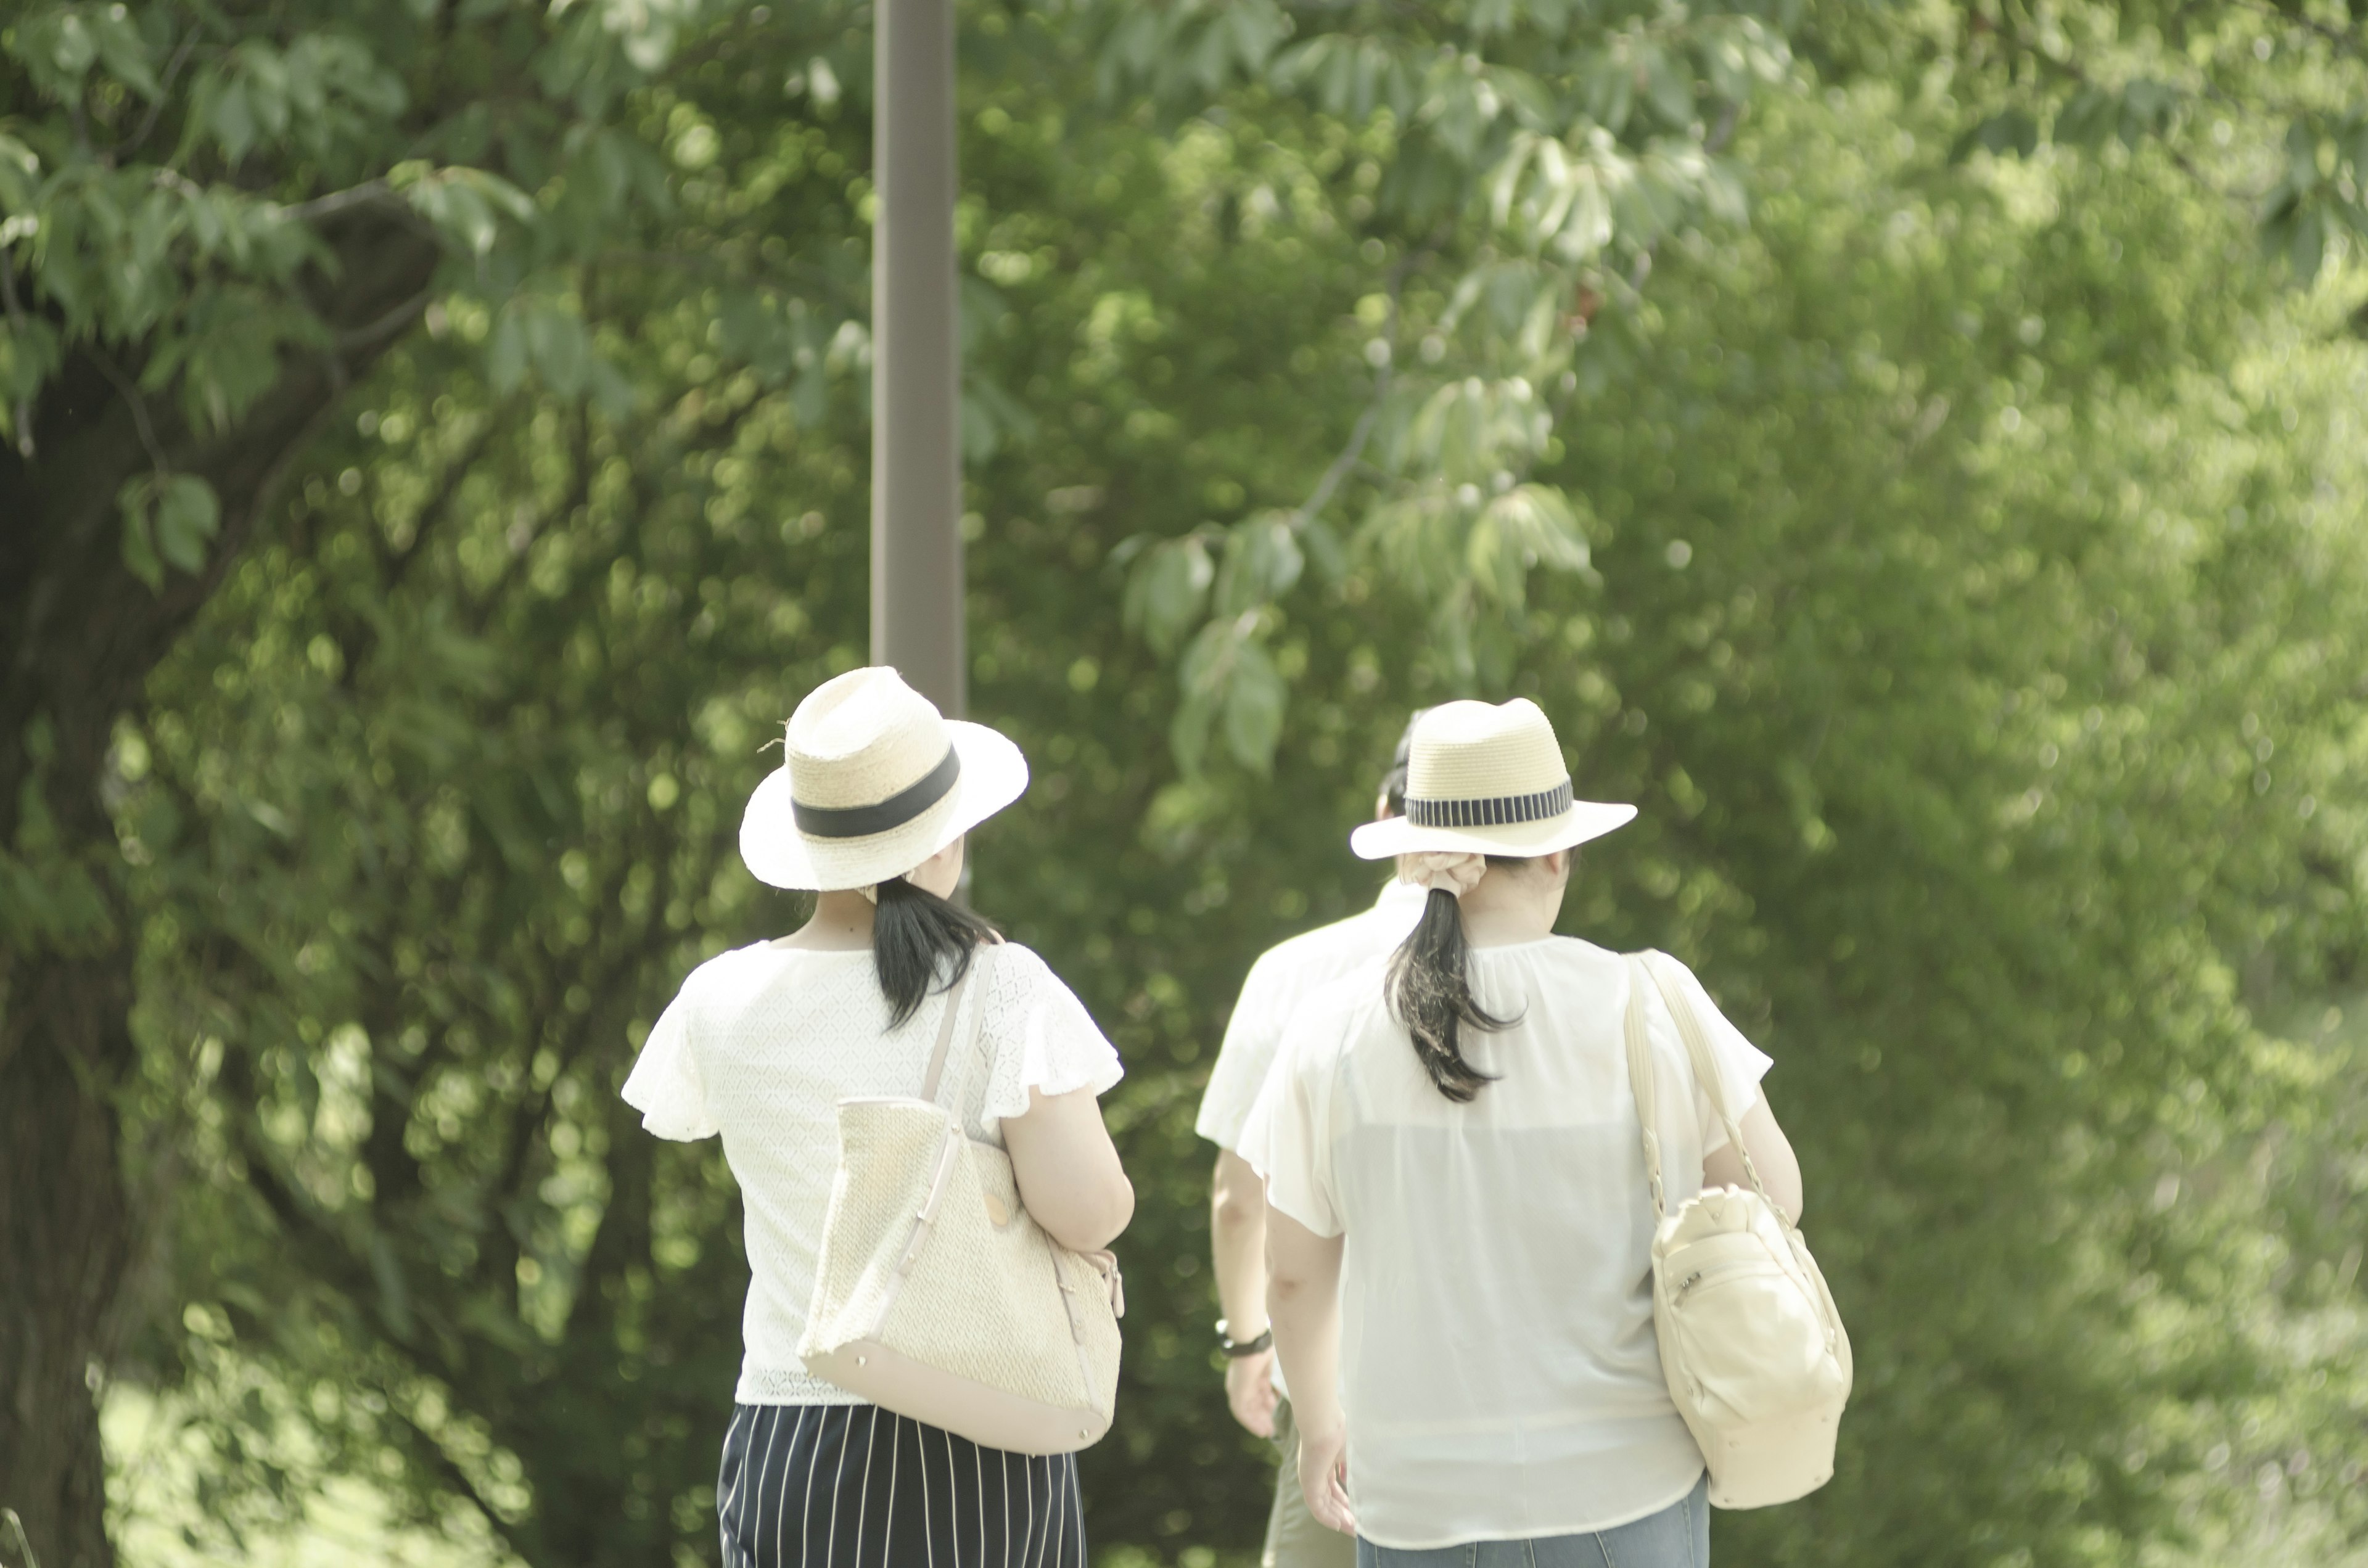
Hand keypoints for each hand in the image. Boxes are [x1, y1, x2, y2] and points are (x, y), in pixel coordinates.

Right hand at [1224, 1348, 1278, 1437]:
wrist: (1254, 1343)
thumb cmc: (1246, 1368)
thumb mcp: (1241, 1391)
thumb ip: (1242, 1407)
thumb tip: (1248, 1421)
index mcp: (1236, 1391)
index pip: (1242, 1413)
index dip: (1252, 1424)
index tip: (1263, 1434)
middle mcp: (1243, 1386)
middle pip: (1252, 1407)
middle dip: (1261, 1419)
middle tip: (1271, 1430)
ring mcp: (1254, 1378)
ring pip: (1260, 1398)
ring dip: (1266, 1409)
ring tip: (1274, 1416)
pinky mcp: (1263, 1371)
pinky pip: (1266, 1388)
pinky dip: (1270, 1396)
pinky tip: (1276, 1400)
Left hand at [1295, 1415, 1355, 1535]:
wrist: (1324, 1424)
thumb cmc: (1340, 1431)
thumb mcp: (1349, 1451)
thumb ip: (1350, 1467)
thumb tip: (1352, 1481)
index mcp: (1324, 1463)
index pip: (1333, 1487)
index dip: (1345, 1500)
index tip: (1358, 1511)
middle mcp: (1315, 1472)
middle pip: (1329, 1498)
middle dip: (1343, 1512)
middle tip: (1357, 1525)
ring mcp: (1311, 1479)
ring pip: (1324, 1505)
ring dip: (1338, 1518)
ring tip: (1352, 1529)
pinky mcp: (1308, 1484)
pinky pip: (1317, 1507)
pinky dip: (1328, 1518)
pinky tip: (1340, 1525)